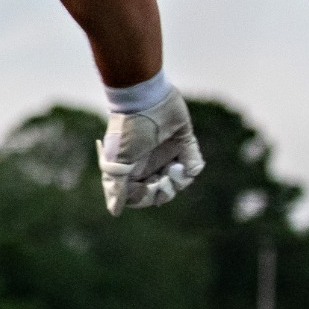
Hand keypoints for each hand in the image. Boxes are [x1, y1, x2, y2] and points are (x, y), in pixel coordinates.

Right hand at [98, 87, 204, 215]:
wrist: (146, 97)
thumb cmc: (128, 129)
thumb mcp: (119, 160)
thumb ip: (117, 187)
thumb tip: (114, 211)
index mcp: (132, 170)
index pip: (140, 196)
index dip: (146, 198)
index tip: (149, 189)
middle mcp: (150, 164)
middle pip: (161, 191)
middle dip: (165, 191)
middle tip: (164, 180)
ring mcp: (168, 154)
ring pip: (180, 181)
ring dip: (179, 180)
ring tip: (176, 168)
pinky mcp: (185, 143)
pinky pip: (194, 164)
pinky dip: (193, 166)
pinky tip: (184, 161)